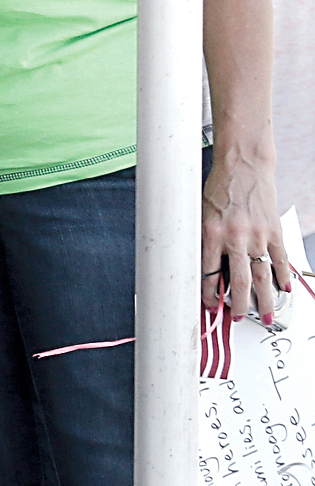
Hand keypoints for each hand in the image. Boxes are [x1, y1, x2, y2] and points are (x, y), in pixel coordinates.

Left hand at [201, 147, 292, 323]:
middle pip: (237, 281)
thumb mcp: (200, 214)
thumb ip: (204, 242)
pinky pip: (280, 259)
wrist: (244, 166)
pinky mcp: (274, 230)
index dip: (209, 294)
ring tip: (264, 316)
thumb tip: (204, 270)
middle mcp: (235, 236)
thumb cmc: (219, 189)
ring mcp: (258, 235)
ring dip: (263, 299)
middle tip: (237, 319)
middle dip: (237, 305)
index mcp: (211, 233)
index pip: (208, 273)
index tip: (210, 306)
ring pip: (261, 275)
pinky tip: (285, 289)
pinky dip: (283, 275)